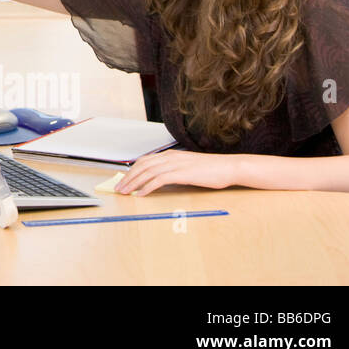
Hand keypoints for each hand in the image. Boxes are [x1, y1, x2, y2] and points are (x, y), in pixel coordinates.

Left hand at [116, 149, 239, 195]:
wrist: (229, 167)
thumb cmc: (211, 170)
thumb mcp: (188, 167)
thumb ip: (174, 171)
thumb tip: (160, 181)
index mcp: (171, 155)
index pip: (145, 160)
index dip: (132, 170)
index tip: (124, 180)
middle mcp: (170, 157)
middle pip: (142, 165)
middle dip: (128, 177)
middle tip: (119, 188)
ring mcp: (176, 164)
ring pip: (147, 172)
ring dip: (134, 183)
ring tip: (126, 192)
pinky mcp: (182, 173)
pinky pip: (159, 180)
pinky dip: (147, 187)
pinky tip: (142, 194)